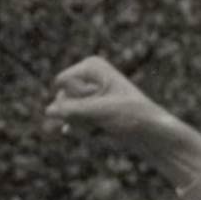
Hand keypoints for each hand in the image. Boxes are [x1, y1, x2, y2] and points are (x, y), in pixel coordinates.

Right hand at [46, 56, 196, 167]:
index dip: (79, 97)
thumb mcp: (101, 112)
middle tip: (105, 116)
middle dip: (78, 112)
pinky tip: (92, 131)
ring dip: (80, 122)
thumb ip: (72, 110)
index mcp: (92, 66)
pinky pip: (72, 120)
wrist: (153, 133)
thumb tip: (47, 111)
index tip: (104, 100)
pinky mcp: (90, 110)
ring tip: (103, 124)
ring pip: (66, 111)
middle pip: (62, 97)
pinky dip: (79, 127)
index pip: (62, 83)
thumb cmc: (133, 116)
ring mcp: (87, 93)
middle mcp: (88, 76)